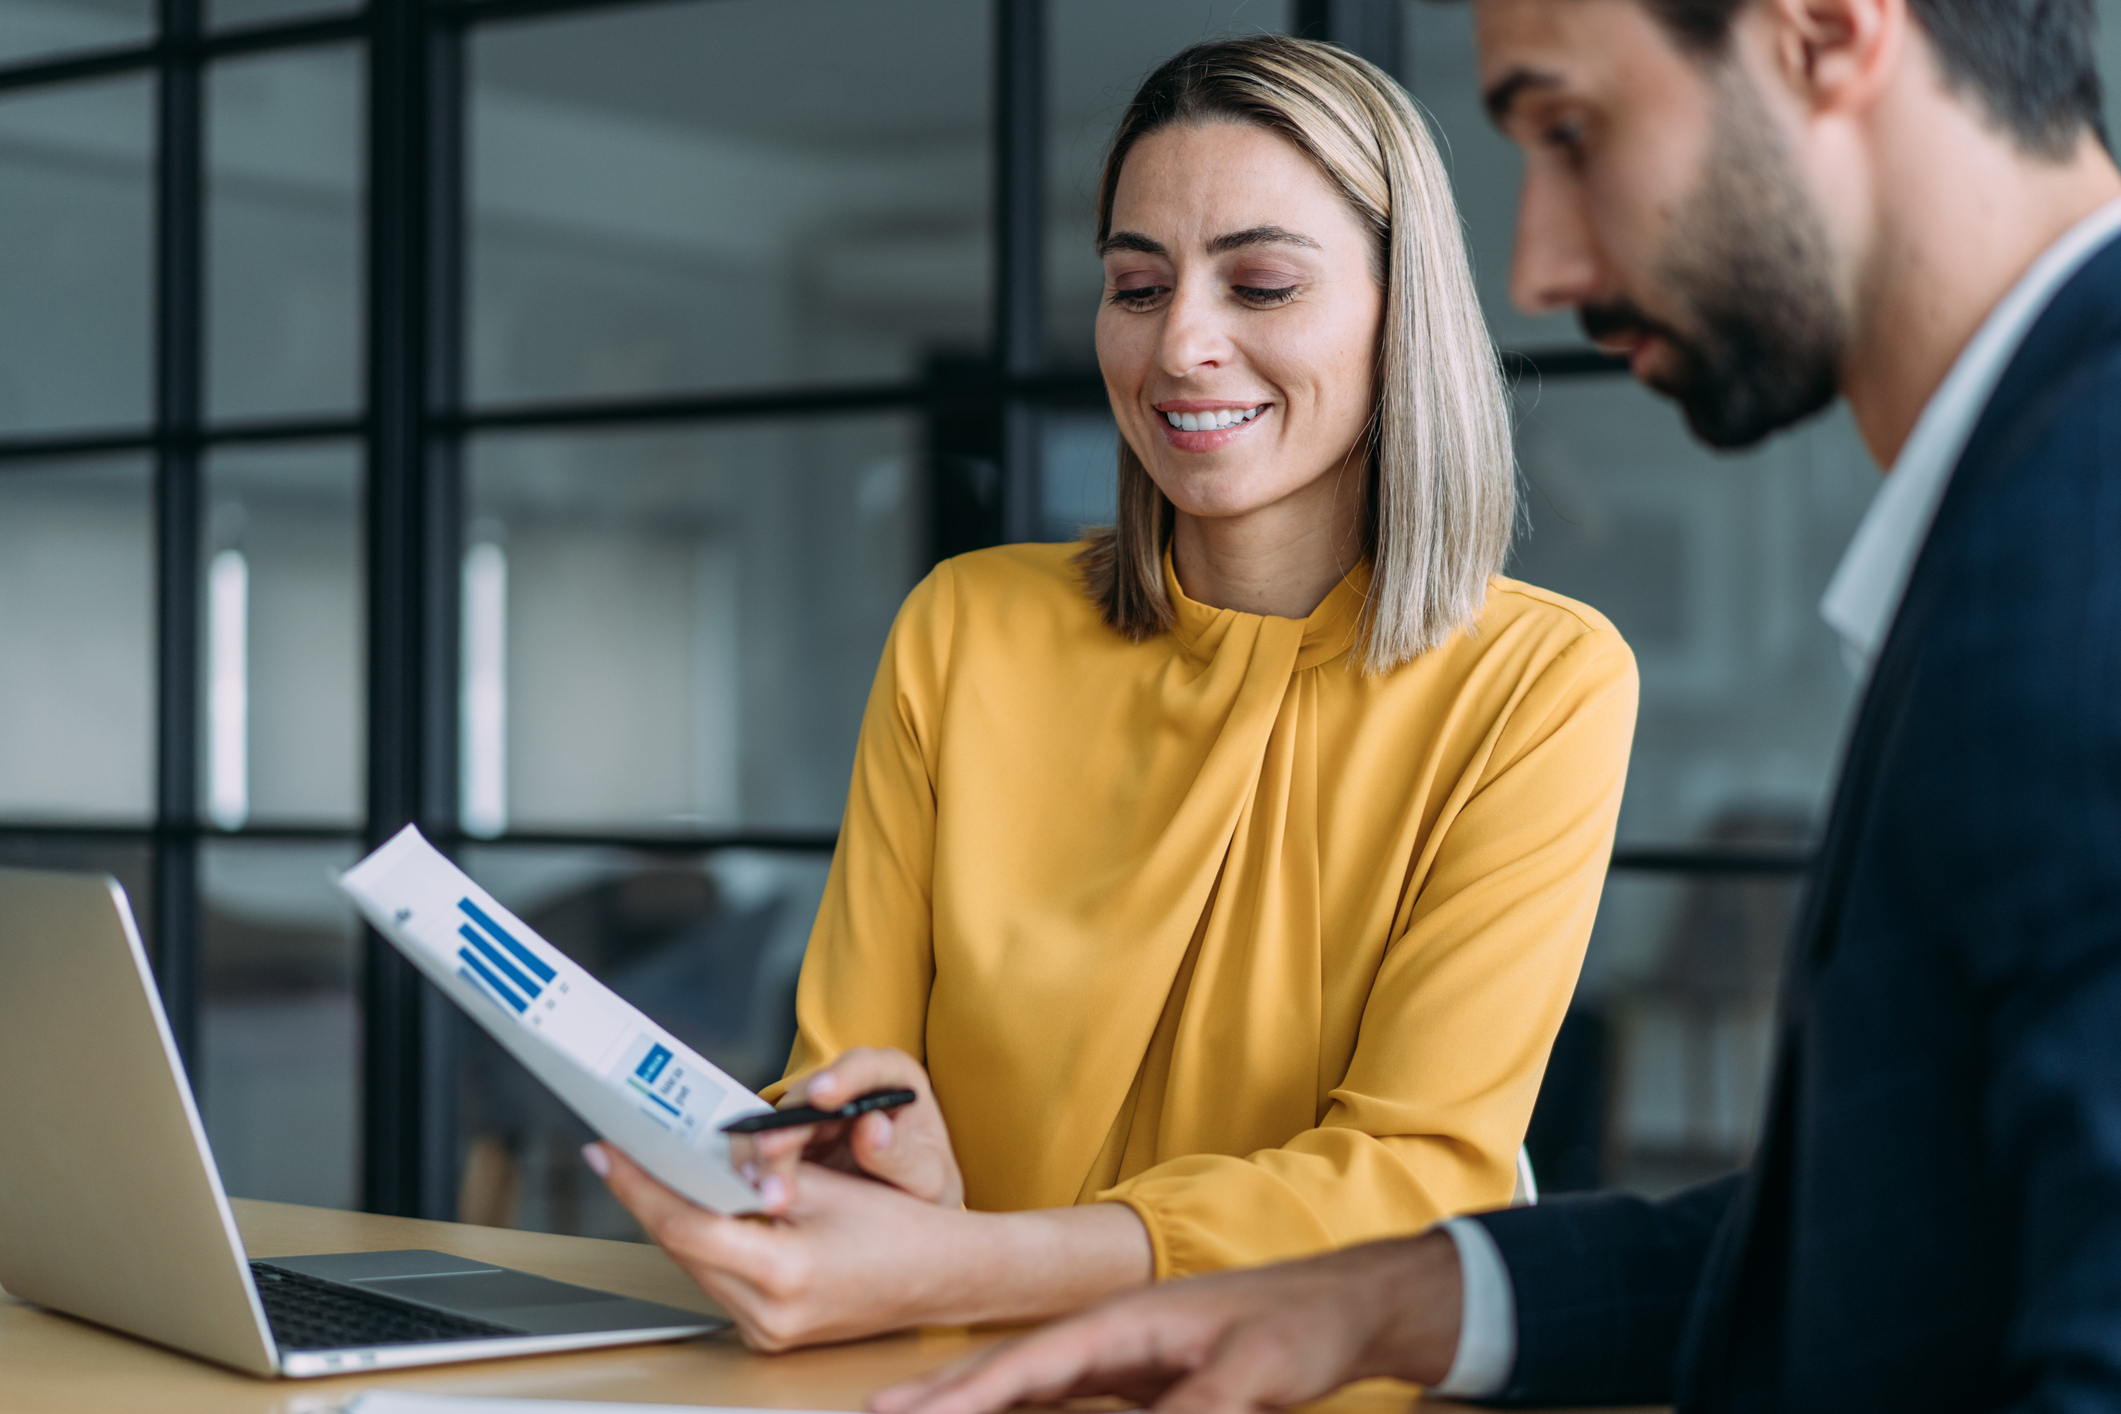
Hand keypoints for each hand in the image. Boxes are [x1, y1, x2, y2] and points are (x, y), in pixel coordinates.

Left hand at [585, 1142, 1152, 1351]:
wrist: (944, 1278)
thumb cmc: (900, 1229)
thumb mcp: (826, 1187)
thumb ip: (759, 1173)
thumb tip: (702, 1152)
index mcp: (783, 1274)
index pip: (686, 1225)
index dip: (640, 1185)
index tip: (610, 1152)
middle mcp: (768, 1315)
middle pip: (683, 1247)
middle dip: (654, 1196)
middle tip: (627, 1152)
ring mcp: (767, 1332)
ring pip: (697, 1265)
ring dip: (680, 1219)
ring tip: (662, 1173)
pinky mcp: (770, 1334)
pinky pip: (720, 1281)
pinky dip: (709, 1243)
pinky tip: (707, 1210)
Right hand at [735, 1047, 962, 1213]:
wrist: (908, 1217)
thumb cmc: (924, 1185)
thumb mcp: (928, 1176)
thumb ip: (903, 1155)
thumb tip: (871, 1127)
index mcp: (893, 1081)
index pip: (868, 1067)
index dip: (843, 1077)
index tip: (823, 1095)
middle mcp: (849, 1089)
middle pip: (809, 1096)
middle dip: (788, 1126)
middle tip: (771, 1153)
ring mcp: (817, 1114)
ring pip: (780, 1121)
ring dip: (765, 1153)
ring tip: (760, 1185)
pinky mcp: (793, 1142)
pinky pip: (766, 1147)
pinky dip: (757, 1167)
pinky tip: (752, 1188)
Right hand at [868, 1231, 1465, 1413]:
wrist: (1346, 1303)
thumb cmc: (1299, 1323)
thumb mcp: (1251, 1375)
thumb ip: (1193, 1413)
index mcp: (1125, 1321)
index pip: (1030, 1364)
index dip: (966, 1392)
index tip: (908, 1411)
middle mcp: (1111, 1334)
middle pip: (1010, 1368)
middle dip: (942, 1391)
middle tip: (875, 1412)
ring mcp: (1121, 1356)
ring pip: (1028, 1385)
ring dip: (972, 1403)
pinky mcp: (1140, 1380)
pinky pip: (1062, 1400)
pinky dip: (1019, 1411)